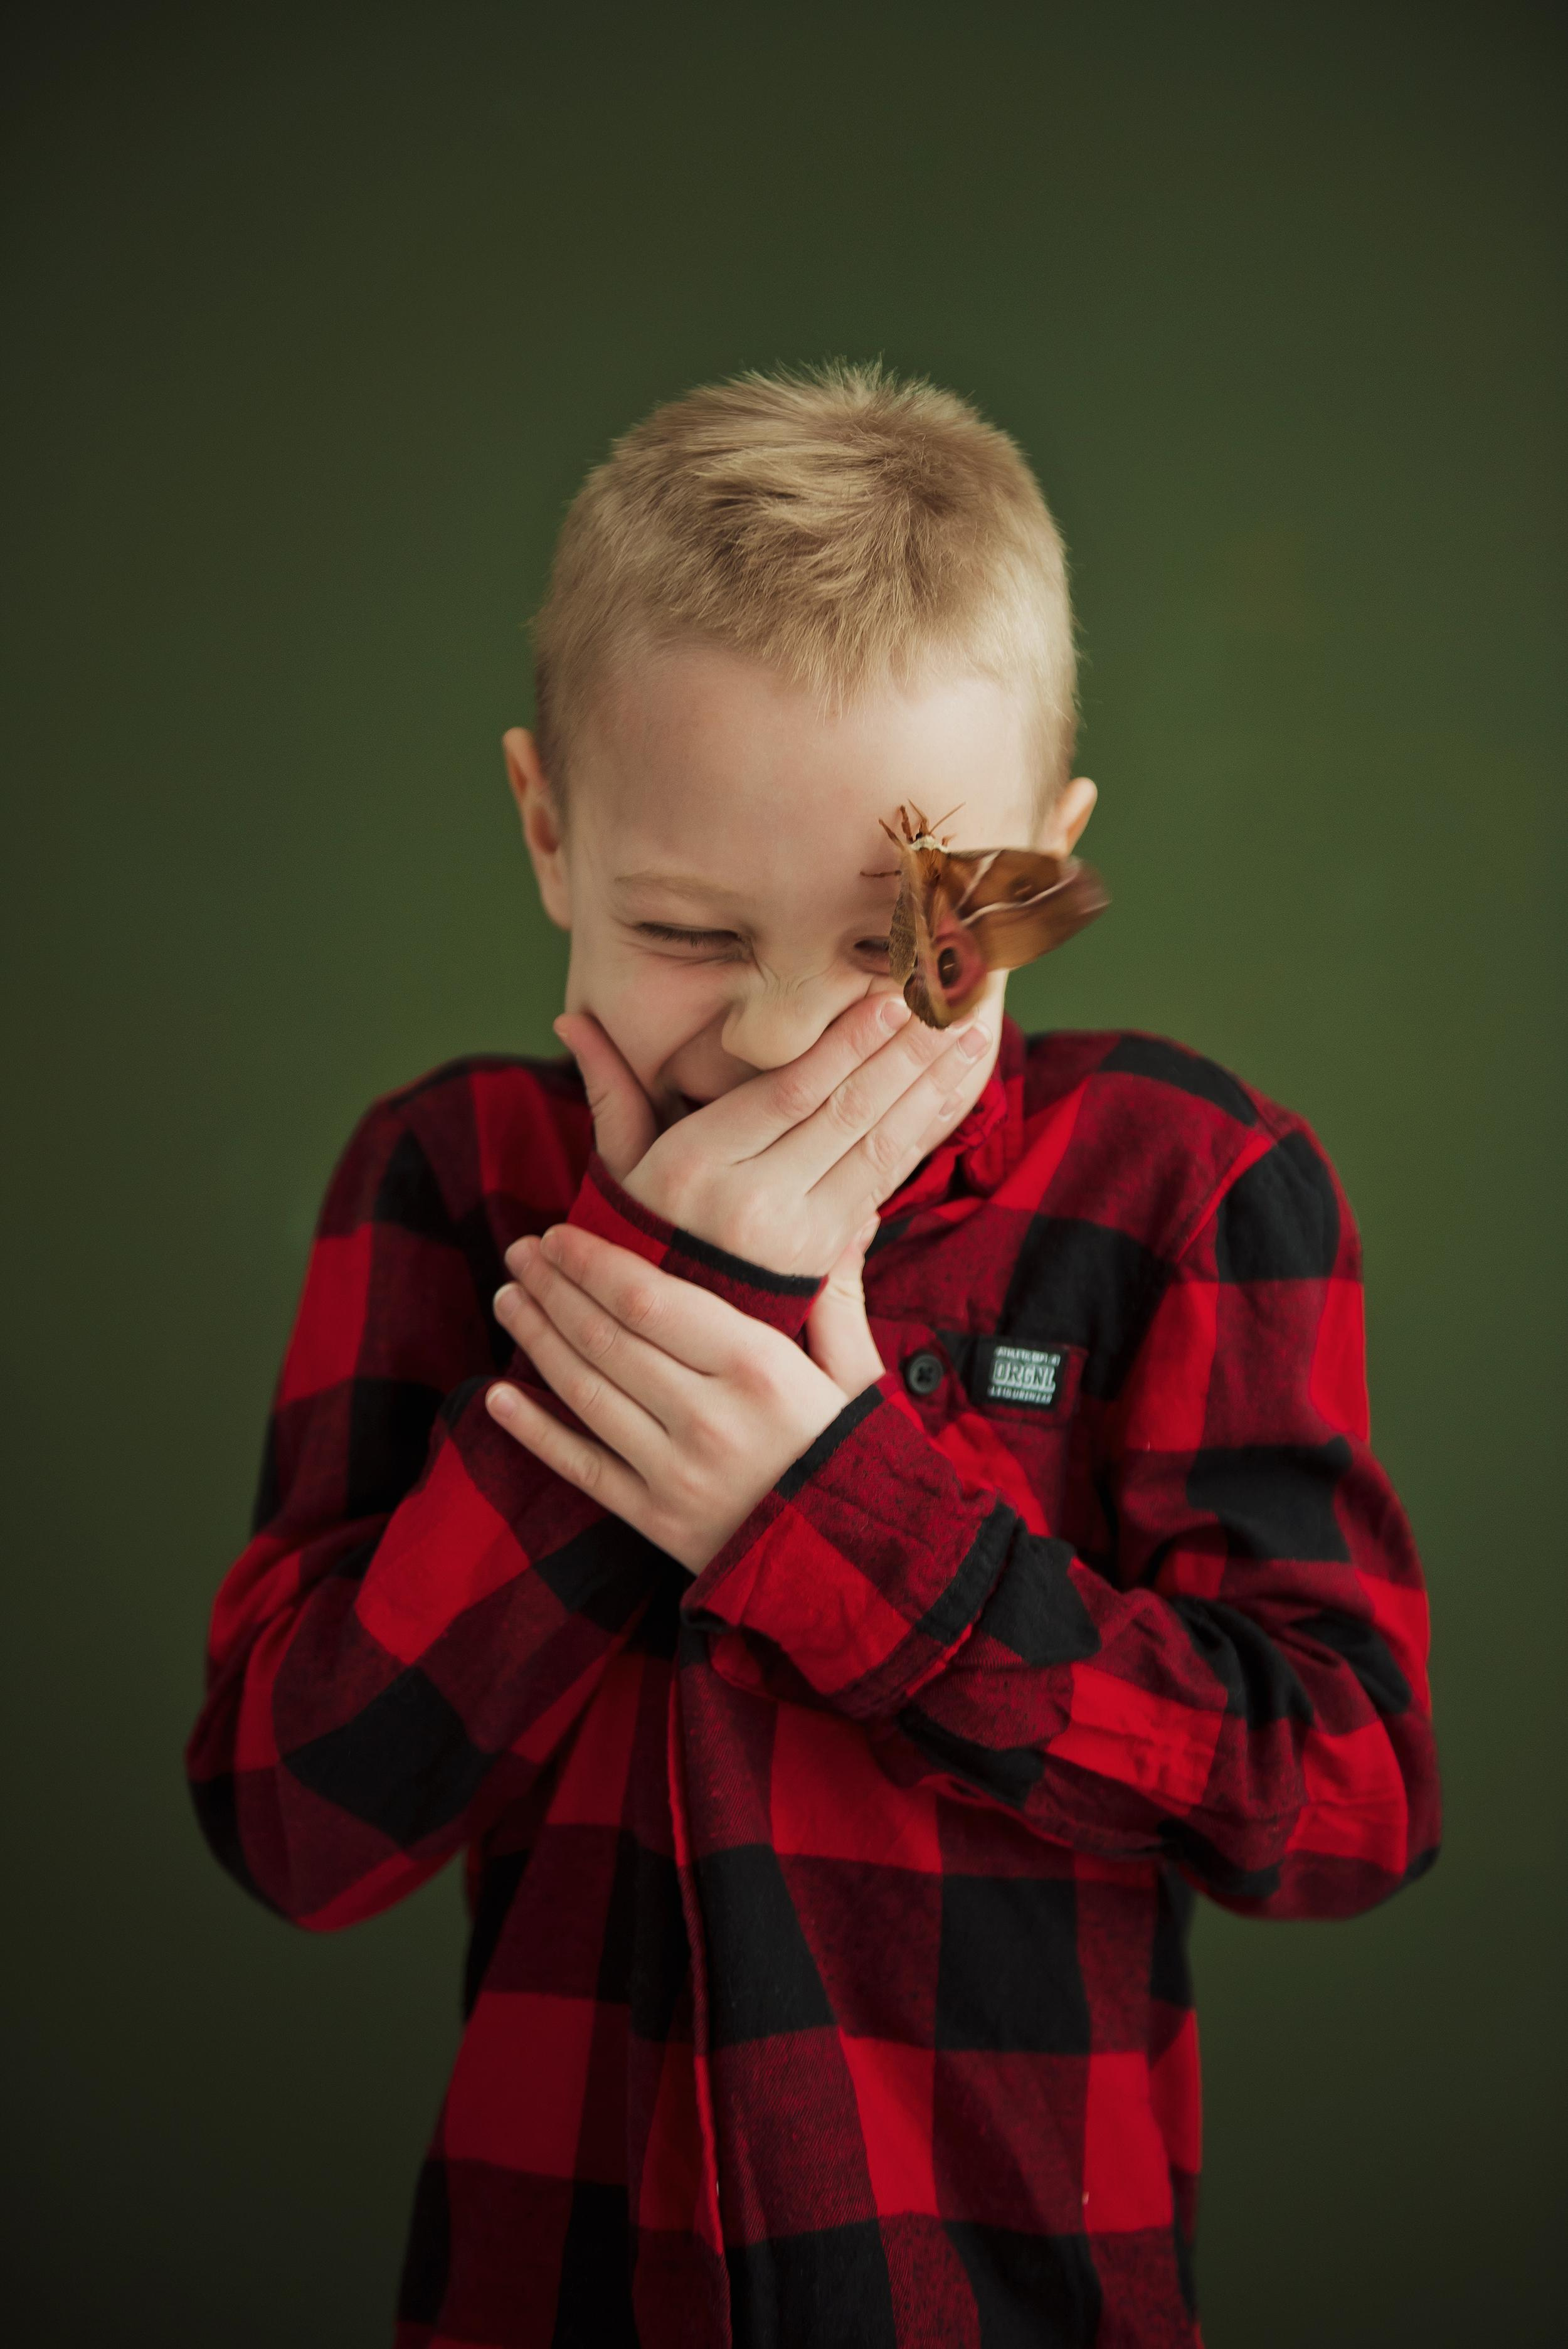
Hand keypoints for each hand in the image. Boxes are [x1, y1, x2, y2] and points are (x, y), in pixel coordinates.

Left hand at [485, 1219, 886, 1573]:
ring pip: (586, 1392)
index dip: (593, 1262)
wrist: (859, 1572)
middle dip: (553, 1289)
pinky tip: (496, 1396)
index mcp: (760, 1368)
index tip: (558, 1235)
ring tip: (508, 1299)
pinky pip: (581, 1467)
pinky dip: (533, 1431)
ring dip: (537, 1340)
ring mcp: (677, 1473)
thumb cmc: (859, 1458)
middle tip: (518, 1253)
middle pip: (607, 1338)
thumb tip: (855, 1219)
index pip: (650, 1299)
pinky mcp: (657, 1521)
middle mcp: (710, 1417)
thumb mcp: (860, 1376)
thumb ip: (838, 1297)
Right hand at [555, 989, 992, 1276]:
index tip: (889, 999)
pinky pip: (883, 1182)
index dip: (846, 1045)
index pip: (788, 1093)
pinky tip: (952, 1092)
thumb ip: (610, 1088)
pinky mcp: (826, 1255)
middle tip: (952, 1000)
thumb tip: (570, 1023)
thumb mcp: (618, 1163)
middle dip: (904, 1054)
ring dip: (929, 1089)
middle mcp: (752, 1200)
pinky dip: (923, 1134)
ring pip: (876, 1147)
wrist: (658, 1336)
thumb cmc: (638, 1230)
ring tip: (971, 1035)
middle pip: (844, 1114)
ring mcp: (796, 1234)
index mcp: (698, 1167)